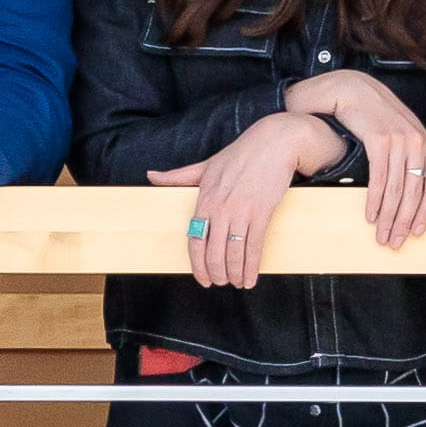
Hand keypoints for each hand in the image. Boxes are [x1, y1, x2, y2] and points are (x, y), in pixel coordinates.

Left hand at [167, 107, 339, 287]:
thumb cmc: (240, 154)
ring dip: (234, 274)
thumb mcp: (205, 165)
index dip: (197, 265)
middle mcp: (220, 207)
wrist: (274, 143)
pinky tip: (251, 278)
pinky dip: (251, 267)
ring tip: (236, 283)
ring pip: (233, 253)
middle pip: (213, 252)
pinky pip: (254, 246)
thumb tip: (151, 175)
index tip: (202, 278)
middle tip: (220, 283)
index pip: (194, 240)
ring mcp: (241, 211)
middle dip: (216, 274)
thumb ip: (178, 176)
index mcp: (204, 199)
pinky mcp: (262, 212)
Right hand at [288, 67, 425, 248]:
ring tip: (381, 235)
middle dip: (405, 222)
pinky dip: (375, 201)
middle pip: (415, 193)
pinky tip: (370, 215)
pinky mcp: (379, 140)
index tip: (418, 233)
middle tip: (395, 242)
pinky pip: (379, 178)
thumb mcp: (411, 136)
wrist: (354, 90)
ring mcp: (399, 141)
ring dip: (388, 217)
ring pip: (397, 190)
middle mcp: (417, 144)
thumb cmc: (382, 116)